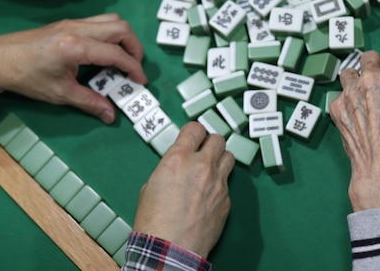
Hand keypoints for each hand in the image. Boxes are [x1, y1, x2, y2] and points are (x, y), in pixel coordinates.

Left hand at [0, 14, 145, 123]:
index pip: (116, 53)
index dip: (134, 67)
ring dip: (124, 38)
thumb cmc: (27, 77)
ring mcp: (74, 22)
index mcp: (76, 47)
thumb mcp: (60, 94)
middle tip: (134, 68)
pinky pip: (100, 21)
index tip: (141, 81)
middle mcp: (78, 29)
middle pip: (121, 28)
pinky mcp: (69, 22)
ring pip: (112, 20)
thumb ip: (90, 102)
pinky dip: (111, 34)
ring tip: (123, 58)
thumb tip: (111, 115)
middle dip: (135, 48)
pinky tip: (105, 52)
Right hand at [132, 122, 234, 257]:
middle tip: (203, 153)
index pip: (195, 128)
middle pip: (218, 139)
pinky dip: (220, 185)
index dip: (193, 133)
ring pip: (229, 157)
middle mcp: (202, 166)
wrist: (169, 249)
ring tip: (211, 170)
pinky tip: (209, 196)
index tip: (192, 138)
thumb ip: (169, 169)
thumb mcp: (151, 185)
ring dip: (220, 160)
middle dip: (210, 144)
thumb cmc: (153, 221)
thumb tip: (178, 168)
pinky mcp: (227, 200)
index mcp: (178, 158)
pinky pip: (227, 183)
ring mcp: (218, 183)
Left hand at [330, 50, 379, 211]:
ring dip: (356, 80)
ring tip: (362, 94)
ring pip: (349, 73)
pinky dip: (347, 103)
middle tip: (378, 78)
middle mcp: (371, 79)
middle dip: (374, 65)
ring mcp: (350, 92)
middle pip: (369, 57)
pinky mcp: (337, 107)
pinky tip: (356, 117)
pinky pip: (341, 97)